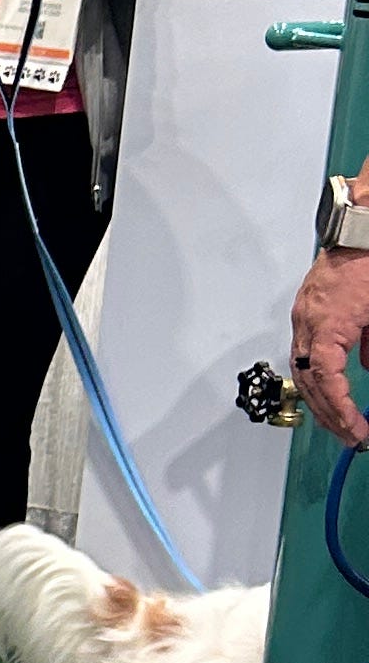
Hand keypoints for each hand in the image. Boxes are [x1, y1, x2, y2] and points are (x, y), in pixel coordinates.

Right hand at [291, 248, 368, 447]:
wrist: (360, 227)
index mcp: (328, 325)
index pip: (327, 380)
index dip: (341, 410)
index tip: (357, 428)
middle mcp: (308, 323)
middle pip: (309, 382)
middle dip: (330, 415)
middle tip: (351, 436)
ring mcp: (304, 316)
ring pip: (302, 370)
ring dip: (320, 400)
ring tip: (339, 420)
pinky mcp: (307, 310)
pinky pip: (305, 352)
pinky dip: (317, 377)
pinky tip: (332, 388)